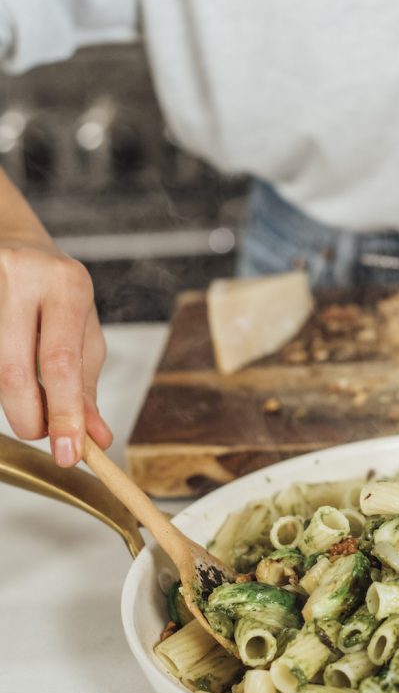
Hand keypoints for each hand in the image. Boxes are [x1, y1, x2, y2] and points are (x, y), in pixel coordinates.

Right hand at [0, 237, 111, 464]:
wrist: (11, 239)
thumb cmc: (53, 289)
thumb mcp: (83, 328)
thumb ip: (87, 383)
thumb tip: (95, 437)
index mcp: (67, 284)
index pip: (62, 362)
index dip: (64, 413)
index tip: (69, 452)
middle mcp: (22, 276)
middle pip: (13, 371)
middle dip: (29, 417)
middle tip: (42, 434)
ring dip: (13, 397)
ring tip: (30, 392)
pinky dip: (0, 379)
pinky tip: (13, 369)